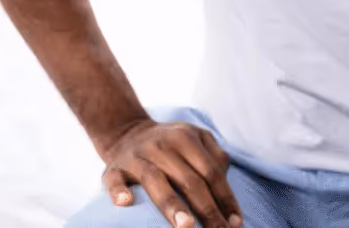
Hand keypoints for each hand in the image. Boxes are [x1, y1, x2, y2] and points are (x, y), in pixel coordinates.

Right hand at [100, 119, 242, 227]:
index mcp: (185, 138)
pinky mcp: (113, 168)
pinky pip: (114, 180)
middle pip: (189, 180)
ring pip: (155, 180)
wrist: (125, 130)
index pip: (211, 172)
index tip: (235, 223)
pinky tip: (126, 203)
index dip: (225, 198)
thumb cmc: (169, 144)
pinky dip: (119, 191)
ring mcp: (136, 157)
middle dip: (206, 209)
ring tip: (186, 226)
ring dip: (172, 204)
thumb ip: (215, 158)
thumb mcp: (195, 139)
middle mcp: (161, 146)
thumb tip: (227, 194)